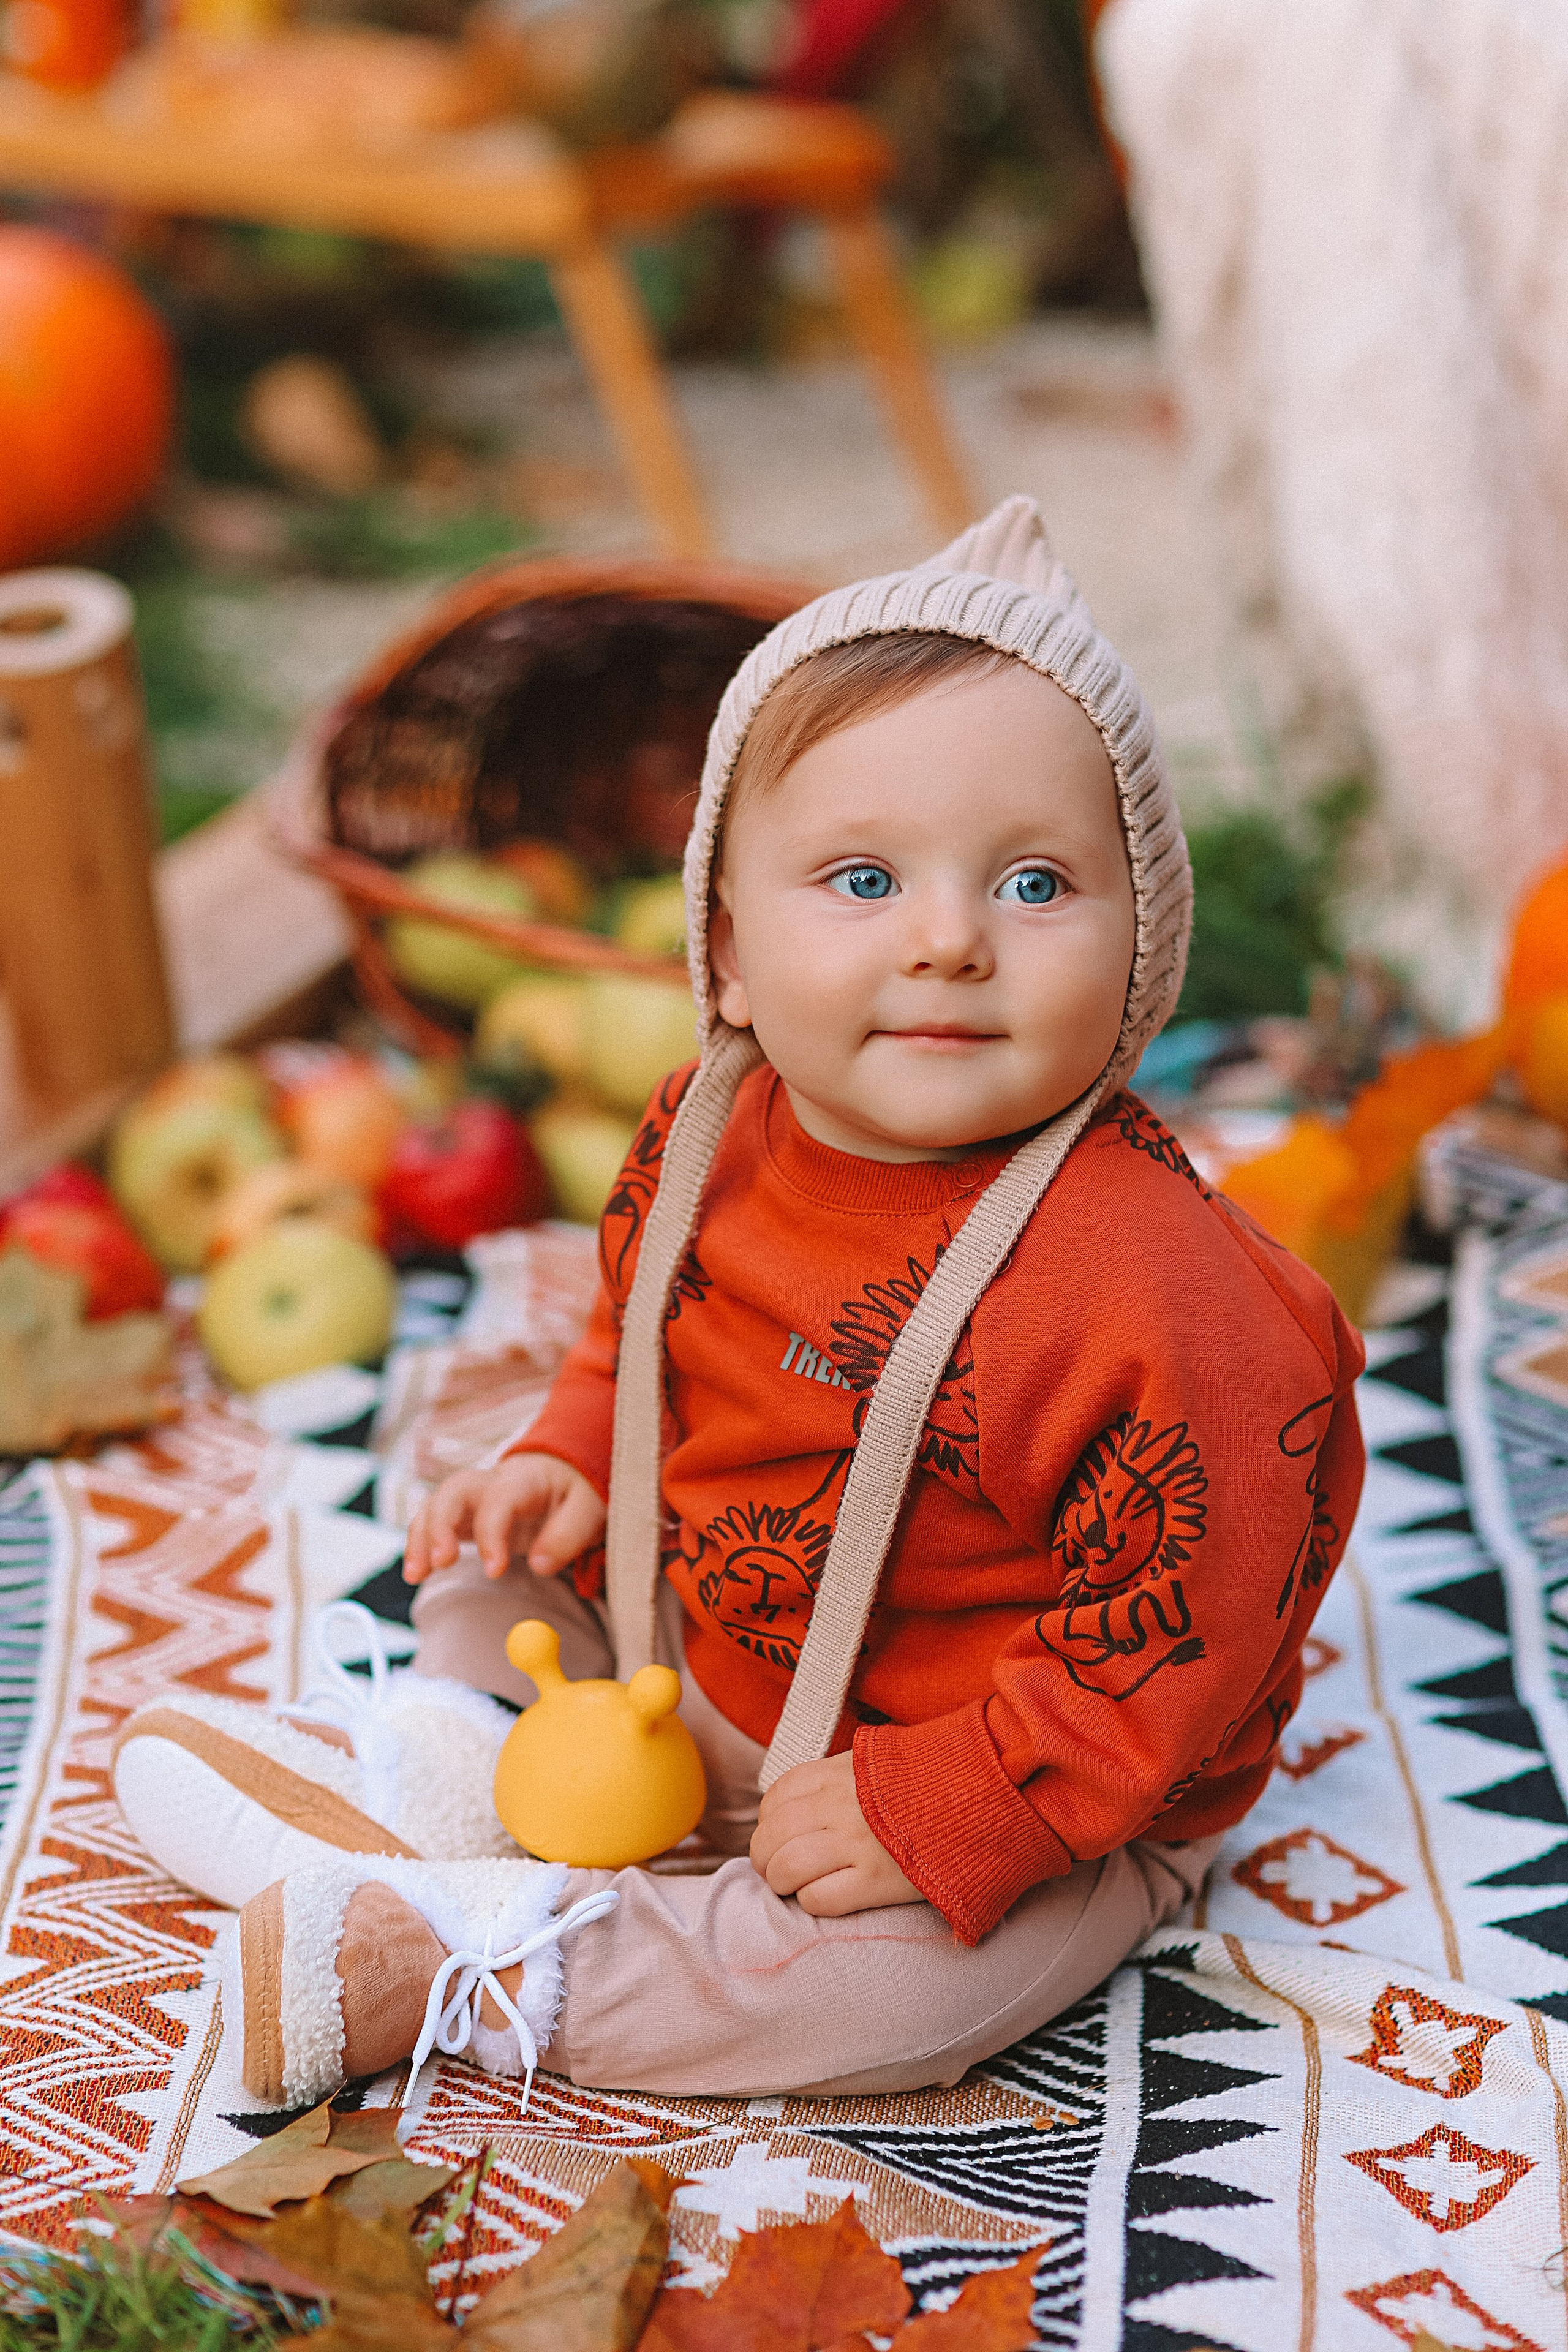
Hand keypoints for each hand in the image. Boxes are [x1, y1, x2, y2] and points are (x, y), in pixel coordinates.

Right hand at [403, 1454, 605, 1584]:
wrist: (562, 1473)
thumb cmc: (574, 1494)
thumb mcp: (589, 1509)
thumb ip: (568, 1535)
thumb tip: (540, 1564)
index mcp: (525, 1479)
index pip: (499, 1499)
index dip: (491, 1532)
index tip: (495, 1571)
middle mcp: (491, 1482)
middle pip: (454, 1490)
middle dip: (440, 1524)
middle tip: (441, 1562)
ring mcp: (472, 1496)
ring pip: (435, 1504)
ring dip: (421, 1537)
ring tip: (416, 1574)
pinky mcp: (462, 1513)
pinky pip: (431, 1521)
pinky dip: (419, 1544)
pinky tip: (417, 1572)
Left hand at [750, 1752, 924, 1916]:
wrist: (984, 1797)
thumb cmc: (933, 1782)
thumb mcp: (880, 1763)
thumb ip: (840, 1778)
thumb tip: (804, 1802)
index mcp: (839, 1772)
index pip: (776, 1798)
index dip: (769, 1822)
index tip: (780, 1834)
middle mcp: (840, 1806)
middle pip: (772, 1836)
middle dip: (765, 1857)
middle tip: (775, 1868)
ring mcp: (857, 1844)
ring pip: (786, 1868)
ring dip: (782, 1882)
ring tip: (793, 1886)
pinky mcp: (876, 1881)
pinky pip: (819, 1899)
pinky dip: (812, 1902)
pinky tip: (825, 1896)